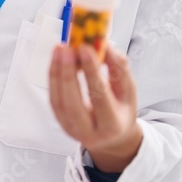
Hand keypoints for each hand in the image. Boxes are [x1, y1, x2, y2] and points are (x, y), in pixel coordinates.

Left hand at [48, 43, 142, 172]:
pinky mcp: (60, 122)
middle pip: (73, 104)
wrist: (111, 136)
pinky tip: (56, 60)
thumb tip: (104, 45)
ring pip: (58, 101)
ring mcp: (72, 129)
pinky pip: (53, 98)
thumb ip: (119, 68)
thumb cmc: (121, 109)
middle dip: (68, 74)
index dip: (92, 72)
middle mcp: (90, 132)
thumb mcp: (128, 90)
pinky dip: (53, 77)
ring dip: (57, 72)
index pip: (100, 97)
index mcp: (112, 125)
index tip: (85, 49)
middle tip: (67, 49)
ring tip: (60, 49)